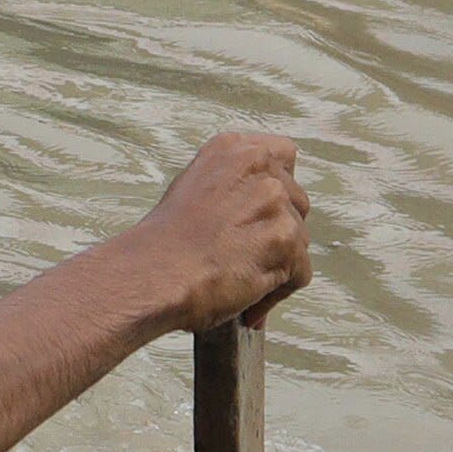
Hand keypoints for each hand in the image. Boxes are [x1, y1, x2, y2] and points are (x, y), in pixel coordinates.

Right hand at [126, 131, 308, 336]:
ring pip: (299, 240)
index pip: (282, 154)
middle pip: (296, 202)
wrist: (152, 273)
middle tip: (247, 256)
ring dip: (276, 266)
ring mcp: (274, 201)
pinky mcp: (286, 238)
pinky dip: (276, 294)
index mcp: (233, 149)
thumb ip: (231, 188)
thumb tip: (255, 213)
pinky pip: (300, 273)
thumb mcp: (191, 189)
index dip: (278, 189)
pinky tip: (248, 303)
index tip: (263, 214)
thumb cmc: (162, 245)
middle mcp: (258, 166)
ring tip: (240, 283)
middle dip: (278, 232)